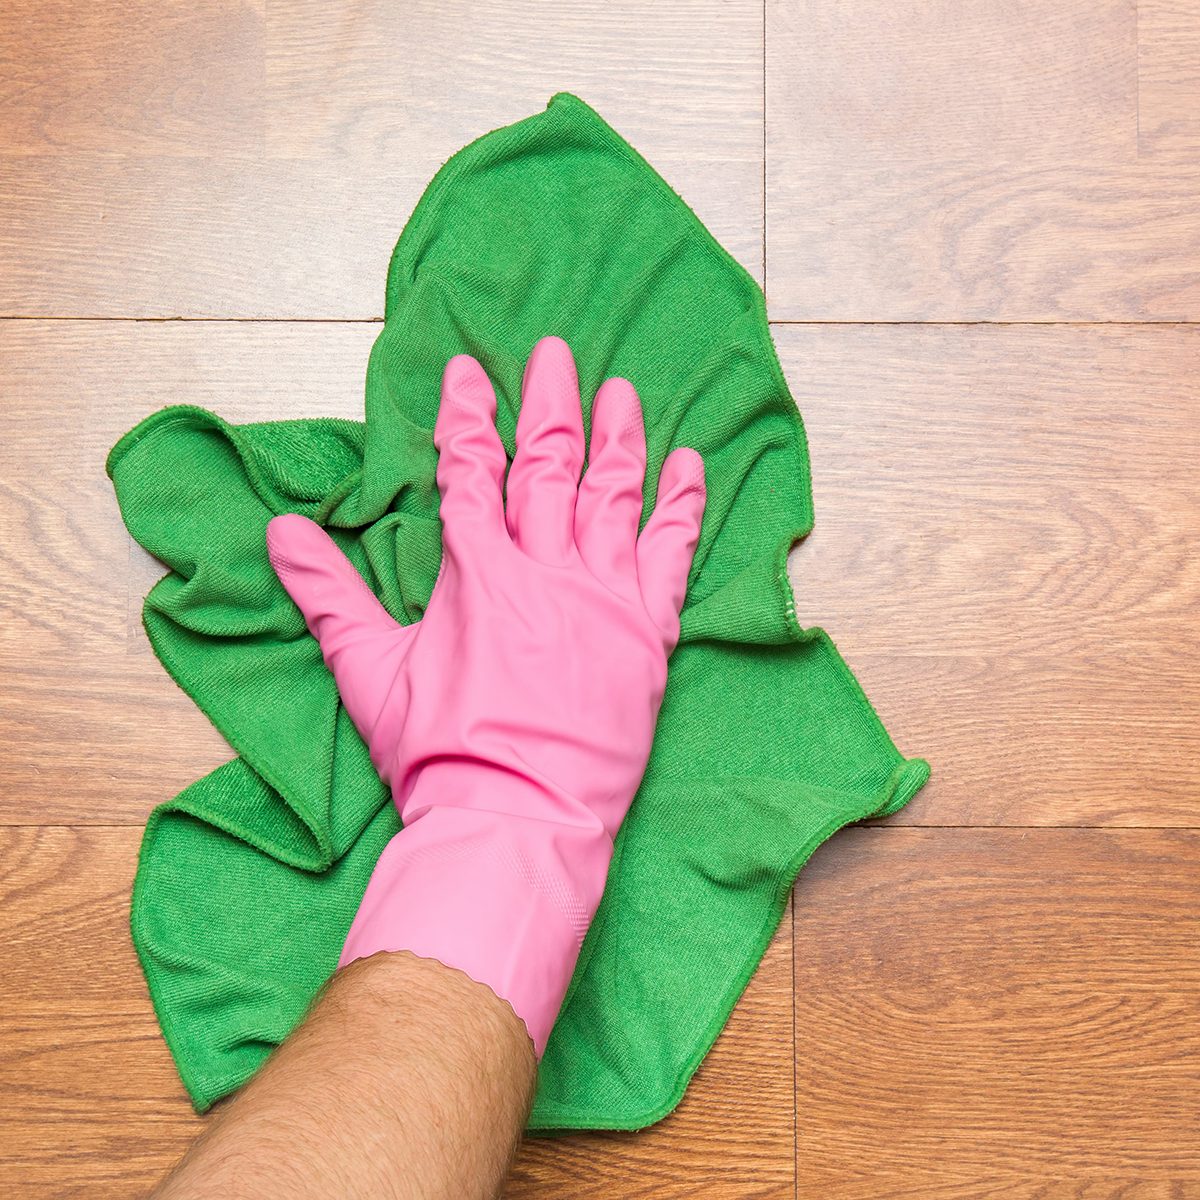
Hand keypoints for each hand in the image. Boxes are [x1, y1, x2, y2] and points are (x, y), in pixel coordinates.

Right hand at [266, 336, 704, 1051]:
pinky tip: (691, 467)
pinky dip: (681, 507)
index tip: (470, 370)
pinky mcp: (647, 633)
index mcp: (477, 573)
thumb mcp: (370, 673)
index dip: (467, 415)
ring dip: (617, 437)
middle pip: (548, 464)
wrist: (517, 819)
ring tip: (621, 392)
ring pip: (614, 495)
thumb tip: (278, 533)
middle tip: (555, 353)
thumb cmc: (439, 754)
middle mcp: (546, 569)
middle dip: (549, 402)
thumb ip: (327, 596)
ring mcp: (603, 598)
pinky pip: (672, 555)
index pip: (469, 471)